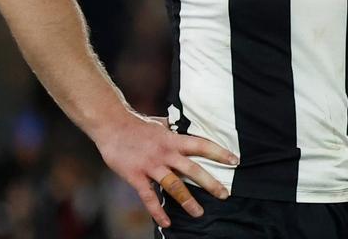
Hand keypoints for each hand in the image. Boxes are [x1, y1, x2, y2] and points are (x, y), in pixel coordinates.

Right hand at [92, 112, 237, 228]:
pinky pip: (148, 197)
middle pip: (193, 169)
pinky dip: (157, 211)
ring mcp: (151, 165)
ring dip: (188, 201)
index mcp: (174, 140)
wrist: (112, 125)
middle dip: (210, 183)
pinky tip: (166, 222)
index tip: (235, 160)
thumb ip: (173, 131)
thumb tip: (185, 127)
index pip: (202, 145)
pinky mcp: (135, 176)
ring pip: (173, 185)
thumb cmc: (137, 125)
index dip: (220, 153)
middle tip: (224, 194)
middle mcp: (166, 153)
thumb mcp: (161, 125)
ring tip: (199, 213)